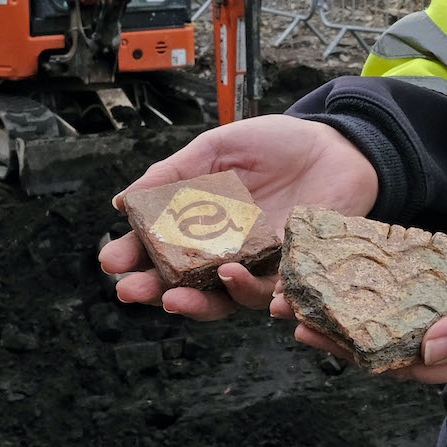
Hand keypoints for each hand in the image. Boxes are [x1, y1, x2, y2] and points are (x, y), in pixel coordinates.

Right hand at [99, 115, 378, 320]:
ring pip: (231, 300)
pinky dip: (276, 301)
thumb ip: (173, 174)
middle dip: (158, 293)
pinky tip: (270, 302)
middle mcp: (228, 254)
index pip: (161, 252)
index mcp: (202, 227)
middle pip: (189, 287)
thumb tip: (122, 201)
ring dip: (206, 301)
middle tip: (132, 291)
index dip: (135, 260)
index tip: (111, 262)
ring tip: (186, 292)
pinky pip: (285, 293)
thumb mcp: (216, 150)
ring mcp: (263, 265)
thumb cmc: (274, 146)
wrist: (334, 144)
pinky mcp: (299, 268)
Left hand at [276, 223, 446, 388]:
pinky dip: (387, 288)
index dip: (364, 354)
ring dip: (358, 314)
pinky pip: (419, 297)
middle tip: (297, 316)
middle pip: (395, 349)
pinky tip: (357, 273)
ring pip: (401, 326)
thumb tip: (431, 349)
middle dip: (345, 337)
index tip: (321, 335)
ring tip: (312, 298)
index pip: (412, 366)